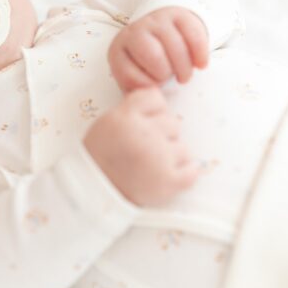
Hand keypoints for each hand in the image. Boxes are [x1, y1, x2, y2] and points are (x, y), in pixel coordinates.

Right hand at [83, 87, 198, 205]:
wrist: (94, 190)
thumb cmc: (101, 155)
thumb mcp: (108, 121)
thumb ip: (133, 107)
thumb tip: (162, 98)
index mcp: (127, 118)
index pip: (156, 99)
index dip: (153, 111)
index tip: (145, 123)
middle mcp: (145, 135)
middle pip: (173, 123)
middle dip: (162, 134)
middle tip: (146, 149)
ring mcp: (159, 159)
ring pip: (183, 148)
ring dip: (172, 156)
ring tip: (152, 165)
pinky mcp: (169, 182)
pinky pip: (192, 170)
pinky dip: (184, 173)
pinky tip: (169, 174)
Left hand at [108, 7, 208, 92]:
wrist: (161, 33)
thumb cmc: (148, 64)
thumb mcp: (137, 77)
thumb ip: (140, 90)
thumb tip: (151, 99)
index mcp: (117, 52)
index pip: (129, 75)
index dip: (146, 86)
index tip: (155, 88)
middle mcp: (134, 33)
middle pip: (154, 57)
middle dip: (165, 74)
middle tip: (171, 80)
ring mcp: (156, 21)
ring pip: (176, 47)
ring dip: (184, 68)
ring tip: (184, 76)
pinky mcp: (178, 15)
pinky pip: (193, 36)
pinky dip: (200, 55)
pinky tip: (200, 64)